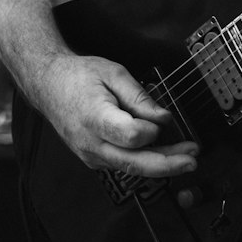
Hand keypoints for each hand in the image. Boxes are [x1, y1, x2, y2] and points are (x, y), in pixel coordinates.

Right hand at [39, 51, 199, 177]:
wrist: (49, 85)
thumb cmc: (80, 75)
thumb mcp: (114, 73)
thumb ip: (140, 97)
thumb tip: (164, 119)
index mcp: (96, 119)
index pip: (132, 137)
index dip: (152, 130)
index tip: (163, 119)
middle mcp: (92, 145)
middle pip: (135, 164)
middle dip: (168, 165)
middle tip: (193, 160)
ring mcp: (91, 156)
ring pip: (131, 168)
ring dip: (160, 164)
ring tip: (186, 157)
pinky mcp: (94, 159)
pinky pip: (122, 164)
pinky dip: (143, 160)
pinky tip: (161, 152)